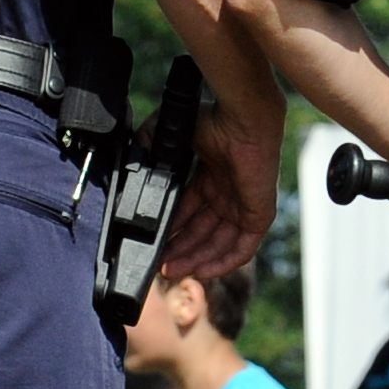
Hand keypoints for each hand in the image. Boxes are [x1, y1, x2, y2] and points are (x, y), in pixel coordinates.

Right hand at [156, 99, 283, 283]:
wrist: (240, 118)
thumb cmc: (212, 120)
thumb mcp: (170, 137)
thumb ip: (148, 149)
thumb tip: (130, 162)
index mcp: (210, 178)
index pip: (189, 213)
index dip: (172, 231)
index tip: (153, 245)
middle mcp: (227, 194)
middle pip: (202, 232)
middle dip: (180, 251)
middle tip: (160, 265)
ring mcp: (244, 204)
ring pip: (220, 244)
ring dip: (197, 260)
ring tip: (173, 270)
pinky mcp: (259, 213)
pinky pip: (243, 248)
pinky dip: (223, 262)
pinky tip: (202, 269)